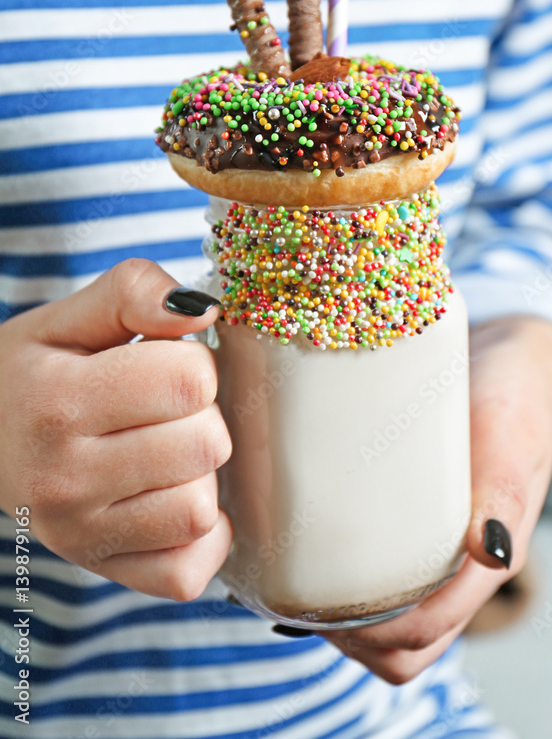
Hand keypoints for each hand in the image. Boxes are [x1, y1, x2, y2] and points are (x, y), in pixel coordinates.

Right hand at [0, 259, 232, 600]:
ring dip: (198, 474)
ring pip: (200, 509)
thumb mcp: (68, 318)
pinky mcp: (100, 570)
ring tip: (163, 452)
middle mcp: (64, 477)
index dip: (193, 363)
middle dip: (200, 416)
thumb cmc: (32, 373)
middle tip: (163, 410)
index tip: (162, 366)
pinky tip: (171, 499)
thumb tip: (203, 310)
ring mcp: (80, 534)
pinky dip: (198, 538)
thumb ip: (133, 292)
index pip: (191, 379)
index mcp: (60, 401)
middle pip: (205, 443)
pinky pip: (188, 572)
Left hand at [326, 315, 551, 683]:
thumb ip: (502, 492)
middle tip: (299, 591)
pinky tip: (309, 547)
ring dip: (346, 619)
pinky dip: (346, 583)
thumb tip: (488, 552)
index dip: (378, 632)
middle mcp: (462, 567)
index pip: (429, 631)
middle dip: (352, 635)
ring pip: (392, 625)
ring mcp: (439, 551)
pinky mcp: (417, 524)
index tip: (326, 602)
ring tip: (298, 576)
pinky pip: (385, 579)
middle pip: (406, 645)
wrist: (512, 361)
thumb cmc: (513, 398)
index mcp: (487, 558)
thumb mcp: (510, 438)